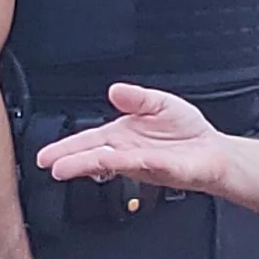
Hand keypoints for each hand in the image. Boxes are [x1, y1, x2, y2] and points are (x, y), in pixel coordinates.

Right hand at [29, 83, 233, 194]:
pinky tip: (113, 160)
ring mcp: (143, 163)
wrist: (213, 151)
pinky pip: (144, 163)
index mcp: (121, 137)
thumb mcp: (158, 103)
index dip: (65, 148)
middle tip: (50, 166)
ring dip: (90, 165)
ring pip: (112, 164)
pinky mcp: (163, 169)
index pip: (88, 142)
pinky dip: (129, 161)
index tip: (45, 156)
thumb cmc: (186, 131)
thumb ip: (136, 98)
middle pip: (93, 157)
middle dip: (71, 161)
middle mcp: (127, 152)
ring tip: (67, 168)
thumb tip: (113, 89)